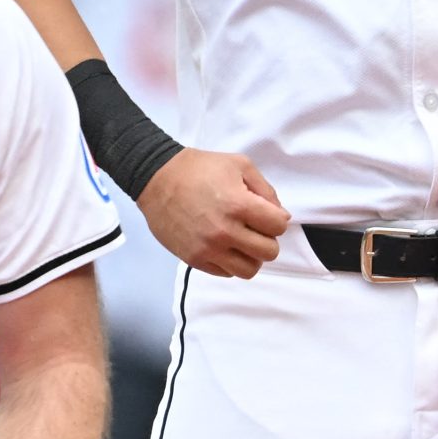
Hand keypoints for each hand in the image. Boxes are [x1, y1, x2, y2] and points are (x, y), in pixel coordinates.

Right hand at [137, 147, 290, 277]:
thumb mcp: (239, 165)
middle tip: (253, 228)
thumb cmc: (199, 168)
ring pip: (249, 270)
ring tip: (240, 242)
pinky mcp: (194, 259)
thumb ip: (265, 190)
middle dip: (266, 239)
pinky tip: (222, 245)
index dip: (276, 219)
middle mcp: (225, 231)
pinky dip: (229, 262)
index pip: (279, 226)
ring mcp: (208, 248)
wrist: (157, 179)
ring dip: (250, 256)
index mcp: (239, 205)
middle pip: (269, 252)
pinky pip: (226, 273)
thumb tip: (280, 216)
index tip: (264, 213)